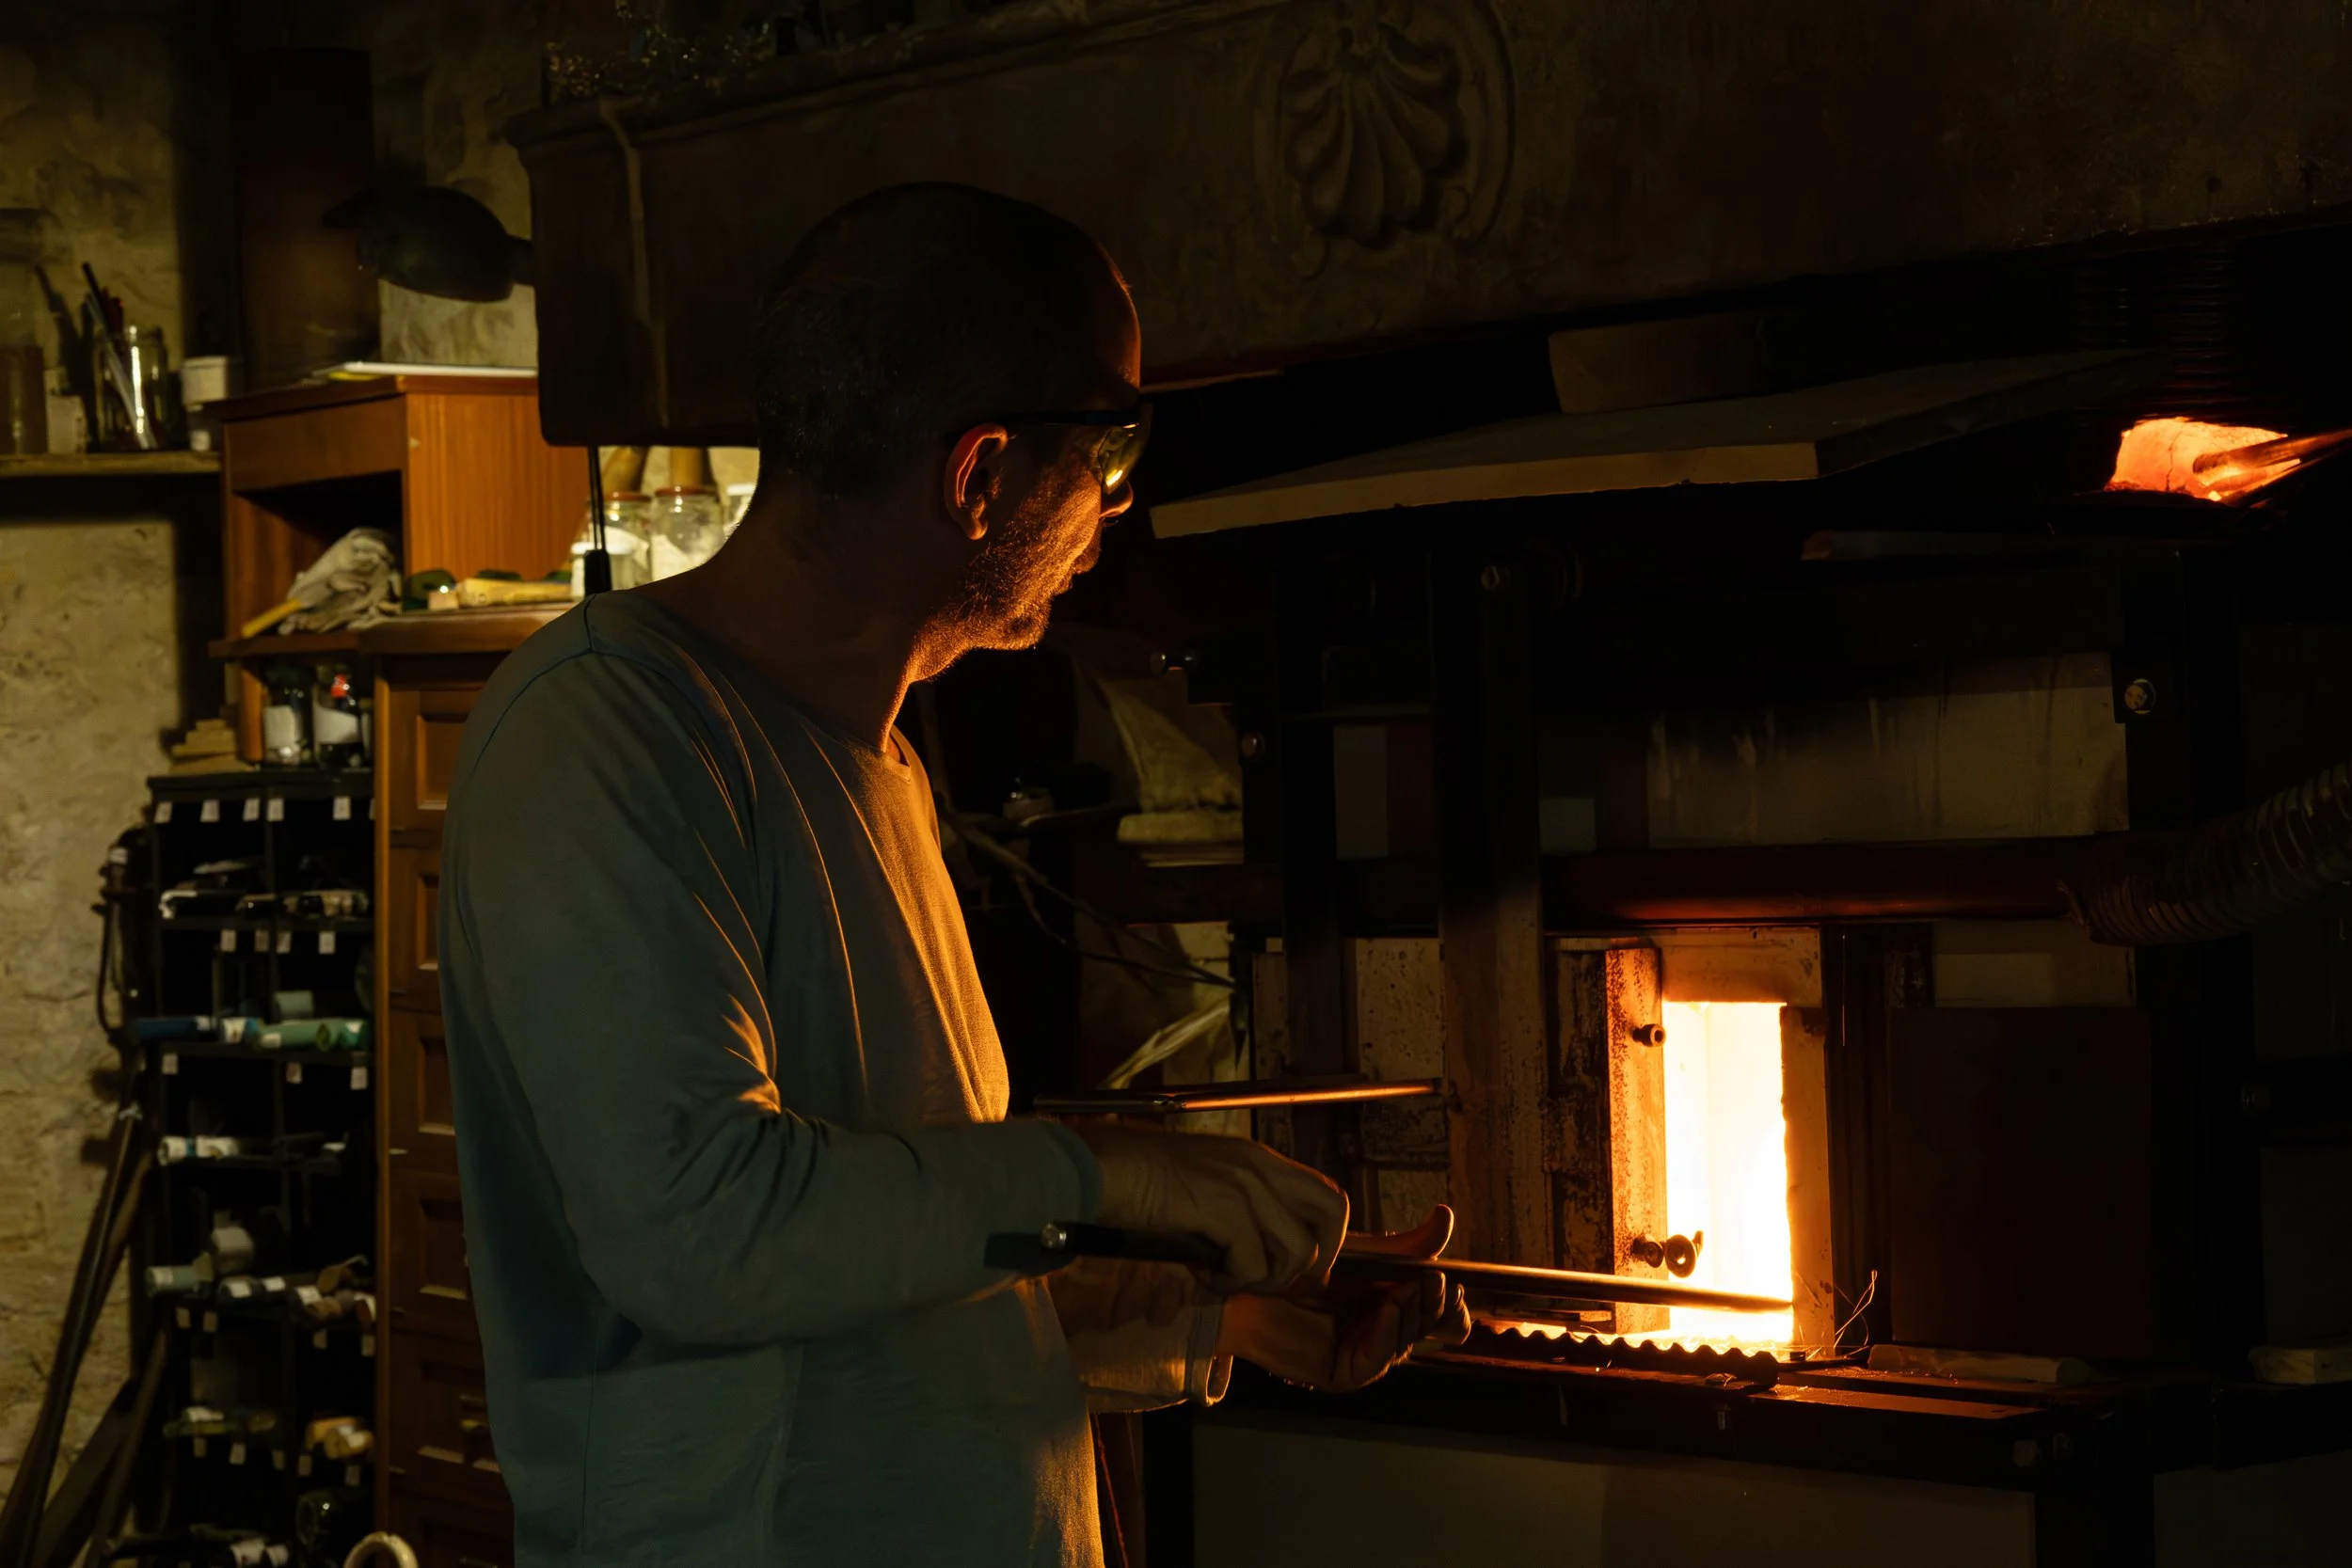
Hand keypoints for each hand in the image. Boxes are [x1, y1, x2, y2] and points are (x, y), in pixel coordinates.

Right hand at [1068, 1121, 1347, 1294]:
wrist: (1104, 1169)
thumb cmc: (1142, 1180)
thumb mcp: (1205, 1185)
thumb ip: (1240, 1210)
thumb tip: (1262, 1257)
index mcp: (1260, 1159)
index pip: (1327, 1194)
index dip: (1330, 1238)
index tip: (1307, 1270)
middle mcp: (1261, 1166)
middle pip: (1333, 1212)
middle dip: (1316, 1258)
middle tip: (1277, 1280)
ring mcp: (1245, 1184)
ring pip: (1296, 1250)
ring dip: (1263, 1278)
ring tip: (1223, 1277)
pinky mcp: (1223, 1207)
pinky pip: (1252, 1264)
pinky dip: (1230, 1281)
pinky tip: (1200, 1272)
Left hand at [1213, 1205, 1473, 1392]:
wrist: (1255, 1283)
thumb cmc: (1304, 1267)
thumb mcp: (1365, 1253)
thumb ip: (1408, 1243)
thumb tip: (1447, 1216)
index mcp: (1395, 1310)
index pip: (1440, 1318)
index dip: (1452, 1305)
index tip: (1453, 1281)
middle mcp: (1384, 1336)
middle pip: (1430, 1333)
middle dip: (1438, 1308)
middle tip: (1441, 1283)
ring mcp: (1365, 1357)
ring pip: (1406, 1343)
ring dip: (1415, 1314)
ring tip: (1422, 1286)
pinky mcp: (1344, 1374)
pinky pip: (1376, 1358)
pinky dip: (1387, 1332)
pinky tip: (1390, 1307)